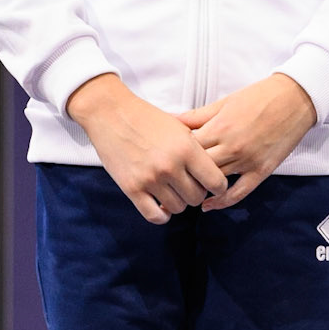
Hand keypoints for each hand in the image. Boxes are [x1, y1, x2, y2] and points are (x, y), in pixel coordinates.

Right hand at [67, 73, 227, 223]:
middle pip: (197, 198)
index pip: (217, 182)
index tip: (211, 184)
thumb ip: (197, 149)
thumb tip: (215, 171)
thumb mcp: (179, 127)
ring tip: (172, 189)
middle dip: (196, 193)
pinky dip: (162, 215)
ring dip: (178, 201)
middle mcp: (170, 166)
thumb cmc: (147, 118)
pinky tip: (161, 205)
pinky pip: (155, 216)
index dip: (218, 185)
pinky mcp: (132, 188)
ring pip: (178, 208)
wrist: (111, 113)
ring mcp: (150, 179)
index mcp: (187, 148)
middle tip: (188, 184)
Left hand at [178, 74, 316, 211]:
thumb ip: (197, 116)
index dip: (174, 154)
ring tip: (185, 190)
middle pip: (197, 168)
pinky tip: (209, 205)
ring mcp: (247, 161)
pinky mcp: (261, 171)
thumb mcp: (224, 102)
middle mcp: (231, 147)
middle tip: (171, 178)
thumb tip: (171, 120)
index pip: (186, 149)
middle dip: (183, 173)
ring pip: (215, 181)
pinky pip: (239, 193)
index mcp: (219, 127)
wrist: (294, 98)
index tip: (167, 157)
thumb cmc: (259, 96)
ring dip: (199, 186)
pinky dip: (222, 201)